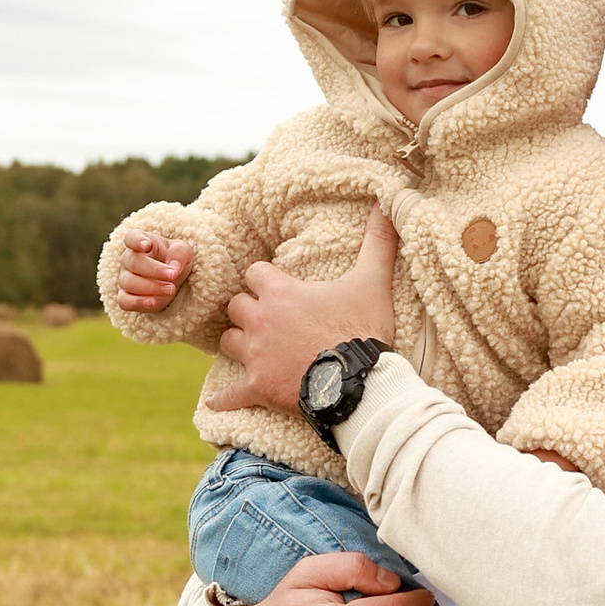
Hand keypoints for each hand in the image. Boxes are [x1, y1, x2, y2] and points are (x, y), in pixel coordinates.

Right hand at [116, 230, 191, 311]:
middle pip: (133, 262)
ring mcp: (125, 278)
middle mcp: (129, 259)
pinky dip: (138, 302)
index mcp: (141, 242)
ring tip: (171, 289)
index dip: (137, 241)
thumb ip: (179, 254)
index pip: (132, 238)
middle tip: (173, 275)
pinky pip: (124, 301)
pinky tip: (153, 302)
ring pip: (129, 283)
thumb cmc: (174, 260)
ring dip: (151, 287)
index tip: (147, 245)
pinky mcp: (125, 297)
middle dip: (154, 270)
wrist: (172, 280)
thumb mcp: (183, 252)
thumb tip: (173, 267)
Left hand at [212, 205, 399, 413]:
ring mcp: (256, 355)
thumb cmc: (362, 330)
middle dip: (247, 310)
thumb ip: (376, 242)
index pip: (254, 273)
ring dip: (238, 343)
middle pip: (236, 306)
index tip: (274, 286)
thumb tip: (387, 203)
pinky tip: (217, 402)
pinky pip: (230, 394)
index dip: (263, 279)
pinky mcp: (258, 387)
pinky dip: (225, 398)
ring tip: (250, 348)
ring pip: (228, 342)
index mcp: (281, 293)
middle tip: (263, 317)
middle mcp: (261, 320)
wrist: (361, 383)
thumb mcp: (372, 282)